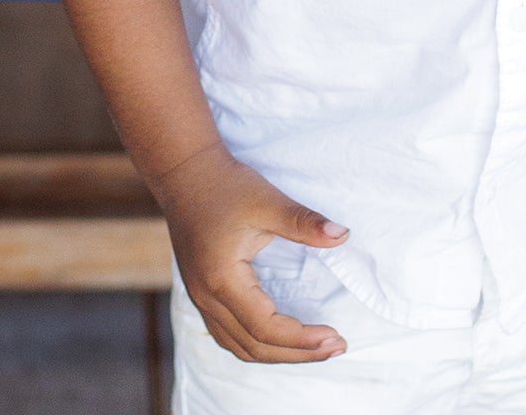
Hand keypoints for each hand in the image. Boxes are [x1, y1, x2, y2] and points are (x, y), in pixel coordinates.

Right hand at [152, 143, 350, 362]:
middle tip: (336, 346)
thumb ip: (303, 222)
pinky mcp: (201, 293)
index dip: (302, 339)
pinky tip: (279, 337)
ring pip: (240, 346)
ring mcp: (200, 298)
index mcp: (222, 280)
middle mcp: (207, 298)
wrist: (183, 172)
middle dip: (298, 353)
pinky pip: (228, 335)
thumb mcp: (267, 200)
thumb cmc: (225, 184)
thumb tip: (342, 235)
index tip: (335, 337)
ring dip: (278, 353)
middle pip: (255, 346)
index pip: (266, 328)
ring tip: (313, 347)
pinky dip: (257, 343)